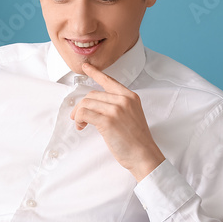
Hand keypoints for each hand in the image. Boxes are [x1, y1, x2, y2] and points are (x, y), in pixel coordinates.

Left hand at [70, 61, 165, 181]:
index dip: (95, 73)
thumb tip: (95, 105)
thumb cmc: (136, 140)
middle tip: (78, 118)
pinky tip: (81, 127)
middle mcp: (123, 100)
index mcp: (130, 97)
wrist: (144, 155)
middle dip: (81, 106)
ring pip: (86, 103)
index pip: (109, 81)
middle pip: (92, 94)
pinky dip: (79, 120)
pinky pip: (84, 114)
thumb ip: (118, 106)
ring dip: (79, 114)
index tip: (85, 67)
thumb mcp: (132, 115)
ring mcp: (116, 110)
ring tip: (81, 125)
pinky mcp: (107, 121)